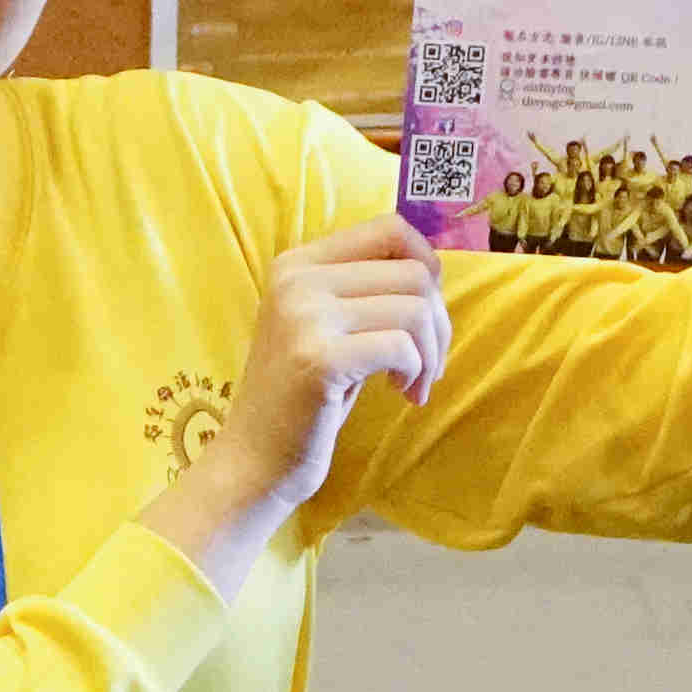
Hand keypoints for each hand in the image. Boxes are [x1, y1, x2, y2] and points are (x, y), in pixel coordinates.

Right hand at [137, 212, 451, 569]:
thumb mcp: (325, 327)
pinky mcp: (317, 358)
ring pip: (415, 307)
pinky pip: (401, 346)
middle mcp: (296, 280)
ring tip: (416, 384)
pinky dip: (416, 371)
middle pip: (413, 272)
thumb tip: (431, 269)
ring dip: (431, 352)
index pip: (389, 229)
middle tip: (427, 365)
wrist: (253, 462)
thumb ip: (363, 291)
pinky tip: (403, 394)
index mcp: (297, 264)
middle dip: (438, 322)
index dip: (426, 265)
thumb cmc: (300, 399)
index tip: (423, 313)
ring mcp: (304, 316)